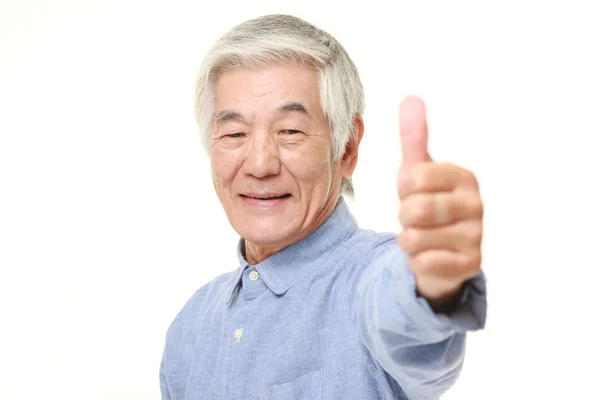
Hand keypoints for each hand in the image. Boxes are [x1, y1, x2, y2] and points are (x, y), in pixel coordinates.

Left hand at [396, 96, 482, 312]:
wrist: (441, 251)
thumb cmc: (428, 204)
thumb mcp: (418, 171)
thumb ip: (413, 137)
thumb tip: (411, 98)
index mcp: (464, 176)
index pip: (413, 178)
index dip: (403, 190)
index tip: (414, 193)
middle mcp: (476, 205)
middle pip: (413, 210)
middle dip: (404, 217)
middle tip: (418, 218)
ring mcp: (476, 237)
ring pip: (413, 238)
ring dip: (408, 241)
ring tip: (424, 237)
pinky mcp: (469, 266)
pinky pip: (422, 262)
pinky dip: (417, 261)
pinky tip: (430, 256)